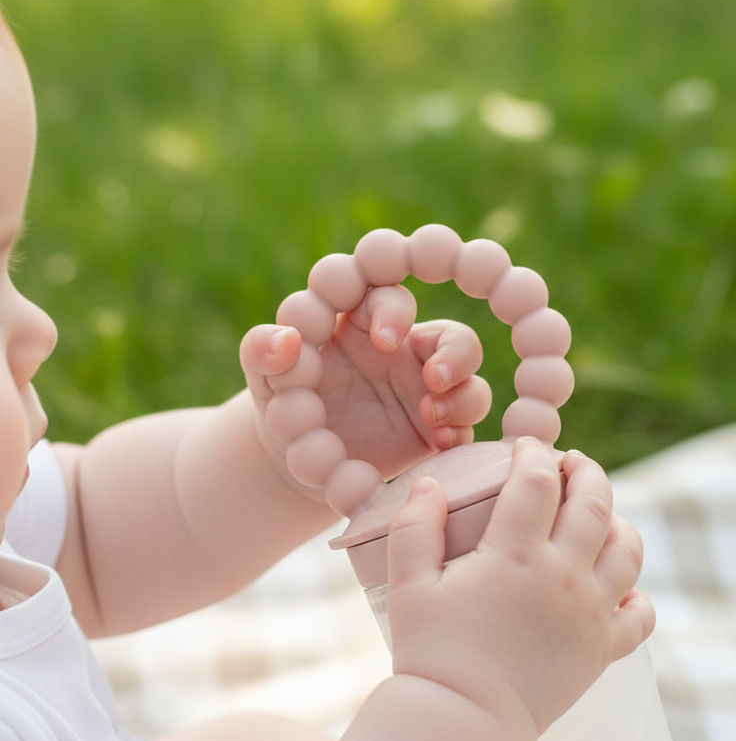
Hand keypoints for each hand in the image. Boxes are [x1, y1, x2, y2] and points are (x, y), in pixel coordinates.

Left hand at [240, 284, 492, 487]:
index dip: (389, 305)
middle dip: (449, 347)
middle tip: (429, 375)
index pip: (381, 282)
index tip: (383, 340)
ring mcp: (424, 378)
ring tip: (430, 413)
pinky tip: (437, 441)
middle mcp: (398, 340)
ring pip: (464, 359)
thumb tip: (285, 339)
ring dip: (456, 381)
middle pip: (444, 325)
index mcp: (354, 312)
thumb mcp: (264, 377)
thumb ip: (261, 351)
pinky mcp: (441, 418)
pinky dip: (459, 424)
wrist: (298, 458)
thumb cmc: (284, 400)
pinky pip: (468, 411)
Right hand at [384, 439, 655, 733]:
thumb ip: (414, 527)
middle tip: (571, 463)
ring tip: (598, 514)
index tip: (525, 448)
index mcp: (515, 554)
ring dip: (618, 521)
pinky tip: (616, 584)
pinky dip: (635, 593)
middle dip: (586, 471)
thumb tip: (427, 483)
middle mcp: (563, 576)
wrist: (464, 725)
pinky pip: (639, 614)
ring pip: (628, 550)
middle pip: (595, 503)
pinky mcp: (601, 650)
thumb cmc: (431, 653)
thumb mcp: (407, 584)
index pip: (537, 481)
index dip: (533, 454)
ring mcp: (589, 614)